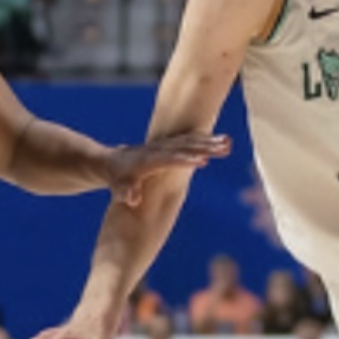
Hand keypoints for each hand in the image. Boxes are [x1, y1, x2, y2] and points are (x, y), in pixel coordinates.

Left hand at [105, 132, 230, 205]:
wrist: (109, 161)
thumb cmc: (116, 178)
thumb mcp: (117, 187)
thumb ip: (125, 192)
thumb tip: (133, 199)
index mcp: (148, 160)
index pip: (169, 159)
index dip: (185, 160)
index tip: (203, 161)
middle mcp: (158, 149)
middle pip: (185, 146)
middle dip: (205, 147)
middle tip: (226, 148)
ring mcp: (164, 145)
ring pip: (190, 140)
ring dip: (209, 141)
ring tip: (229, 143)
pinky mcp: (168, 144)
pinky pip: (189, 139)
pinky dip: (205, 139)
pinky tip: (220, 141)